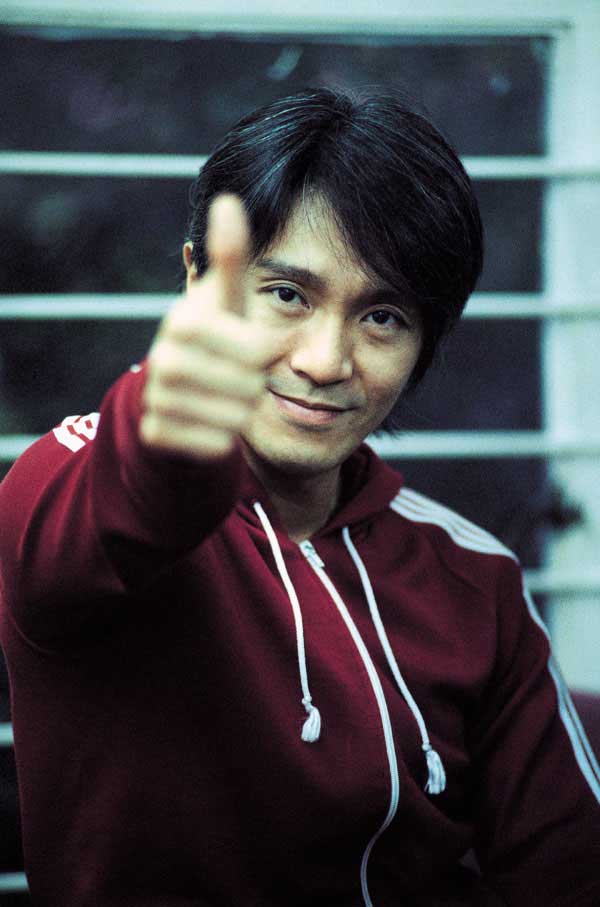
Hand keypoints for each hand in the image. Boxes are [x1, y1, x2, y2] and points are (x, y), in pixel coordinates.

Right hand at [139, 195, 275, 459]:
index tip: (252, 351)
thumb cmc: (216, 343)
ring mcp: (157, 397)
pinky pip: (216, 445)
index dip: (264, 355)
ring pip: (234, 419)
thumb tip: (228, 200)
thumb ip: (231, 256)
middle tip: (237, 379)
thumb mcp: (228, 301)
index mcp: (184, 320)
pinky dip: (224, 440)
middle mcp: (163, 357)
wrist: (180, 397)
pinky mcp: (157, 434)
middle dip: (254, 387)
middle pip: (248, 385)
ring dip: (241, 414)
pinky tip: (212, 424)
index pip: (258, 349)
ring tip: (225, 399)